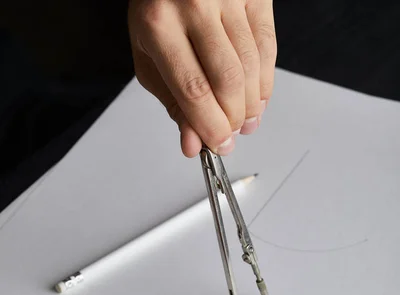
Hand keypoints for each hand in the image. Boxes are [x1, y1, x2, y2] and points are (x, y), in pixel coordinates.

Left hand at [128, 0, 275, 156]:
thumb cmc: (158, 9)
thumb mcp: (150, 55)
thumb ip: (173, 102)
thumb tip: (194, 144)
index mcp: (158, 23)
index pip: (192, 89)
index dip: (210, 126)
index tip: (217, 146)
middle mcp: (194, 4)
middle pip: (227, 81)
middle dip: (232, 119)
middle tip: (230, 135)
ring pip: (251, 67)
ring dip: (251, 106)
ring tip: (244, 121)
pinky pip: (268, 47)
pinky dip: (264, 81)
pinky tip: (256, 97)